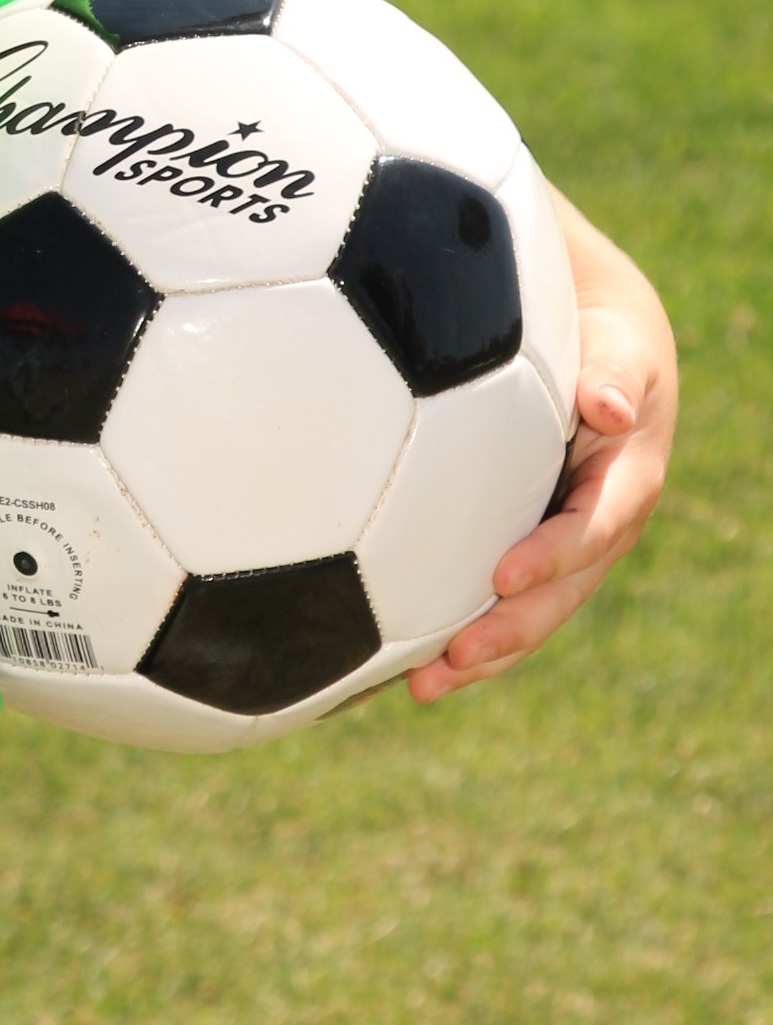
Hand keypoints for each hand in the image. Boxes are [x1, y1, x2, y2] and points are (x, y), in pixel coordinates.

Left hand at [407, 186, 675, 704]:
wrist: (599, 347)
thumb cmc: (602, 337)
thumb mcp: (621, 346)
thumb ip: (614, 373)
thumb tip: (608, 405)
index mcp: (625, 482)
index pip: (592, 529)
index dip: (552, 556)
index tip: (502, 575)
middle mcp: (597, 527)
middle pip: (560, 594)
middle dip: (511, 631)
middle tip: (456, 658)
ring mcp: (562, 546)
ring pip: (528, 612)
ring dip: (482, 653)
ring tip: (422, 687)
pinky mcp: (525, 548)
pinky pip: (496, 598)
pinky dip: (456, 630)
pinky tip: (398, 660)